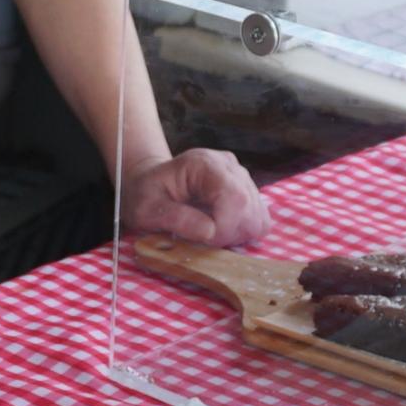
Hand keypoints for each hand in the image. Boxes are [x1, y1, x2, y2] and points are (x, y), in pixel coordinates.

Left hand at [124, 149, 271, 247]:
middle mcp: (228, 165)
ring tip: (209, 232)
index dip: (224, 227)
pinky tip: (220, 229)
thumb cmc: (145, 194)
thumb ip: (177, 219)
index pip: (234, 197)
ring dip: (236, 234)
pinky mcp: (246, 191)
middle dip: (229, 233)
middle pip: (249, 207)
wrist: (150, 183)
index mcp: (204, 164)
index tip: (204, 241)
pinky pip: (259, 219)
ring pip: (258, 216)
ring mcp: (240, 177)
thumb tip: (210, 232)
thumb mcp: (147, 209)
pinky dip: (243, 232)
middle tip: (203, 239)